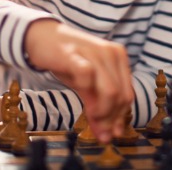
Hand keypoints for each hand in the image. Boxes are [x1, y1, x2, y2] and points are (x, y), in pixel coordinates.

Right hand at [24, 19, 133, 142]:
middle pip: (121, 96)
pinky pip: (87, 77)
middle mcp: (111, 53)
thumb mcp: (86, 84)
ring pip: (111, 91)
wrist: (43, 36)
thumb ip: (97, 106)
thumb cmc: (67, 60)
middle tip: (100, 131)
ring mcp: (94, 53)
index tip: (113, 133)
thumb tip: (106, 134)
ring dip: (102, 112)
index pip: (128, 94)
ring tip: (92, 117)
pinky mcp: (74, 54)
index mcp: (119, 58)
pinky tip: (81, 99)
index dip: (121, 117)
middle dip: (111, 118)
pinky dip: (87, 93)